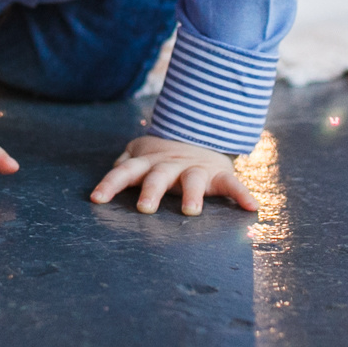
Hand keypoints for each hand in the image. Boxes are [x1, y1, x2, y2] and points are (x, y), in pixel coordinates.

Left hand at [89, 136, 258, 215]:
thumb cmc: (163, 156)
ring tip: (191, 212)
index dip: (110, 184)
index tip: (96, 199)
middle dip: (152, 191)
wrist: (200, 134)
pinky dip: (242, 195)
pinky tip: (251, 208)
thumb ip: (123, 167)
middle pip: (158, 176)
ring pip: (193, 180)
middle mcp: (170, 165)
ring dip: (192, 195)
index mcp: (149, 162)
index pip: (125, 171)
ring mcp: (196, 168)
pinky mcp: (219, 174)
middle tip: (144, 208)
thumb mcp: (139, 154)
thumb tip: (100, 187)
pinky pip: (232, 184)